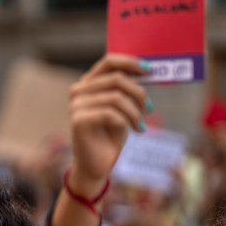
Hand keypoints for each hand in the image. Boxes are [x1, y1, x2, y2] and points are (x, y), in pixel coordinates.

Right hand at [68, 54, 148, 189]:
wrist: (97, 164)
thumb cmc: (111, 134)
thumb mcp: (123, 107)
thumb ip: (127, 89)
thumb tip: (147, 70)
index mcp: (88, 83)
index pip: (108, 62)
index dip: (131, 62)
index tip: (150, 70)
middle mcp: (78, 91)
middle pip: (116, 79)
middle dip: (138, 93)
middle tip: (149, 108)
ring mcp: (76, 106)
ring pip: (116, 97)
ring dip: (135, 112)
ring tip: (141, 124)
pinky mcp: (79, 121)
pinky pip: (111, 114)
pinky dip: (127, 122)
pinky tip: (136, 131)